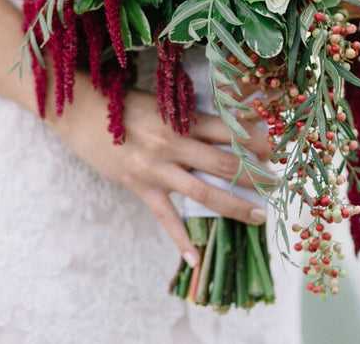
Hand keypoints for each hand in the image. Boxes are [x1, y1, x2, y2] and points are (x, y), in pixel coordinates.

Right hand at [47, 82, 273, 266]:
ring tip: (260, 215)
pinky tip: (195, 259)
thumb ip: (190, 116)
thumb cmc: (122, 103)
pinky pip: (165, 218)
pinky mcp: (140, 187)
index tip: (279, 147)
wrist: (79, 114)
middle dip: (257, 175)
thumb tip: (225, 128)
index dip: (256, 140)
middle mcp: (172, 143)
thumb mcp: (161, 101)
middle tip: (280, 183)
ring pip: (204, 192)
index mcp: (181, 117)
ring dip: (235, 205)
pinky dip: (180, 240)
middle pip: (225, 162)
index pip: (228, 130)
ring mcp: (156, 169)